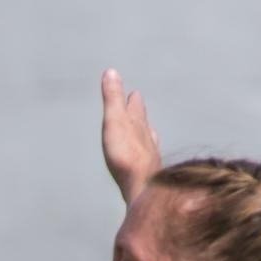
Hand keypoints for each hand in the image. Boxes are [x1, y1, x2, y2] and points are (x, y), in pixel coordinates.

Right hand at [101, 68, 159, 203]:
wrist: (142, 187)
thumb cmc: (126, 155)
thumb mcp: (114, 121)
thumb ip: (112, 98)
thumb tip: (111, 72)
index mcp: (137, 125)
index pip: (135, 107)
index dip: (133, 100)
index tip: (134, 93)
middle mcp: (147, 139)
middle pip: (143, 123)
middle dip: (140, 115)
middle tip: (139, 106)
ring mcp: (149, 157)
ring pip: (148, 142)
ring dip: (145, 135)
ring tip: (147, 132)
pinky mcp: (148, 175)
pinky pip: (147, 162)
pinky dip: (146, 157)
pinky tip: (147, 162)